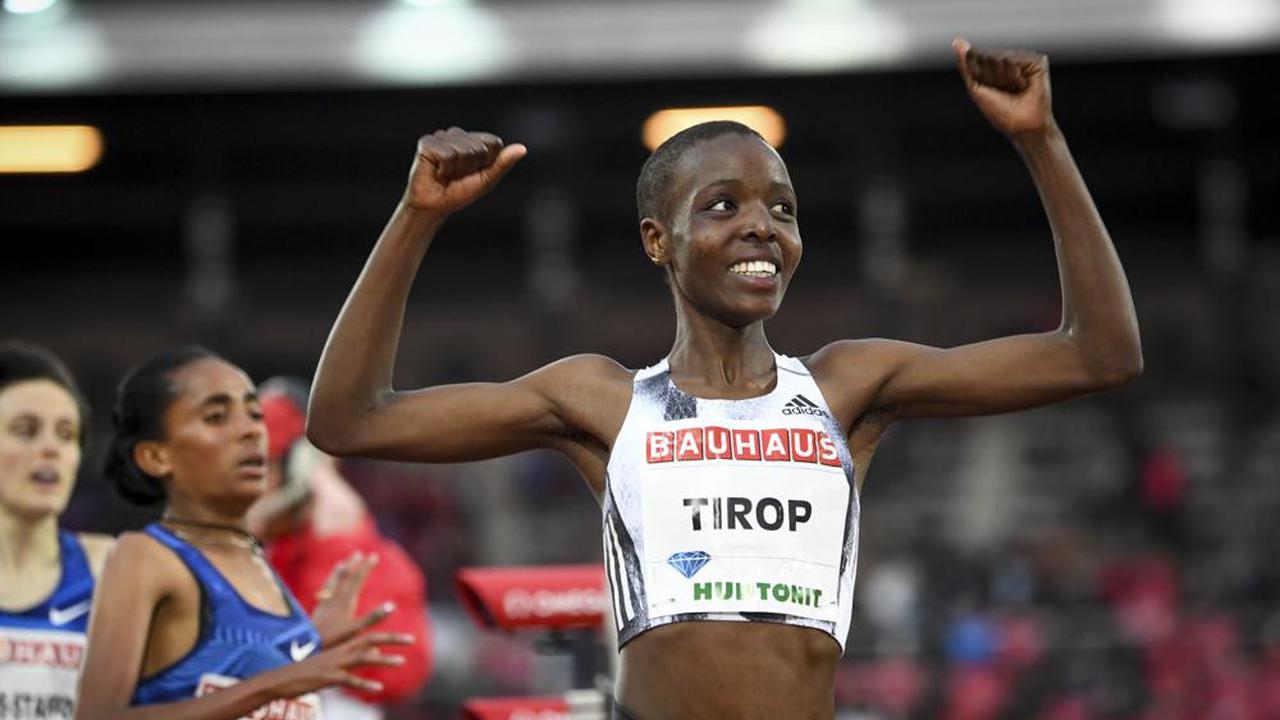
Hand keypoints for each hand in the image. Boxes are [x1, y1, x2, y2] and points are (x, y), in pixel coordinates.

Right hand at [273, 631, 413, 695]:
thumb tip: (378, 656)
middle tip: (412, 639)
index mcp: (342, 648)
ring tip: (401, 662)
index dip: (388, 634)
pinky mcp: (328, 677)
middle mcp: (341, 652)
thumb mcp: (335, 663)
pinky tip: (378, 687)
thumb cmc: (308, 671)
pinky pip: (349, 680)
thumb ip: (357, 658)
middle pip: (370, 640)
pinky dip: (364, 683)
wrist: (280, 677)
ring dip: (383, 661)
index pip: (369, 635)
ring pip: (362, 658)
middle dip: (392, 639)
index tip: (406, 635)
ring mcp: (334, 664)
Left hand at [311, 552, 391, 646]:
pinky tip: (325, 588)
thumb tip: (392, 606)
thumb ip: (373, 617)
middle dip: (354, 565)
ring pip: (333, 583)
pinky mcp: (317, 612)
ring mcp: (325, 605)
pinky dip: (327, 587)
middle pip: (346, 578)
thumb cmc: (332, 640)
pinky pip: (323, 594)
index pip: (357, 580)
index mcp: (345, 602)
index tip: (374, 556)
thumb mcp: (356, 629)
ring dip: (339, 572)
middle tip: (360, 553)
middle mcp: (334, 599)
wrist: (305, 646)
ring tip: (342, 564)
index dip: (366, 568)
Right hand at [403, 127, 526, 215]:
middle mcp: (458, 134)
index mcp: (474, 141)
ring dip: (457, 170)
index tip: (474, 173)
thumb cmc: (458, 193)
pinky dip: (444, 170)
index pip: (494, 143)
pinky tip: (436, 172)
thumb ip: (502, 164)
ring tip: (446, 175)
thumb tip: (523, 148)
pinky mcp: (428, 142)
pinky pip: (448, 155)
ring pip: (464, 151)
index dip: (488, 162)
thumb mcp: (486, 181)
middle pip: (479, 148)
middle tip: (456, 176)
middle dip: (471, 168)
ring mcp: (442, 136)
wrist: (432, 206)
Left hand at [953, 38, 1053, 137]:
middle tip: (1003, 90)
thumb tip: (957, 41)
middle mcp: (1010, 58)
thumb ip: (966, 64)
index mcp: (994, 64)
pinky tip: (1022, 85)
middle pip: (986, 56)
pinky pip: (1012, 60)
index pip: (974, 55)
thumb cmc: (999, 111)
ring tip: (1013, 88)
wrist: (1020, 125)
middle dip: (989, 77)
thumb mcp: (976, 87)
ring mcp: (1024, 59)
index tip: (988, 89)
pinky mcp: (1037, 61)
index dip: (977, 74)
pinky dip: (1013, 76)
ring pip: (999, 57)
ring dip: (1001, 79)